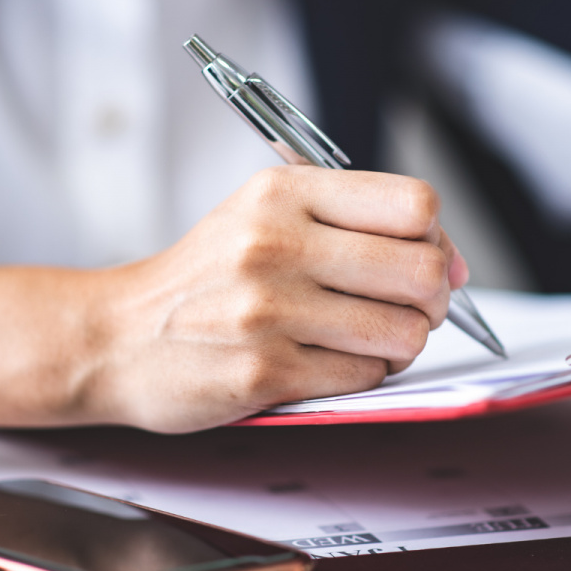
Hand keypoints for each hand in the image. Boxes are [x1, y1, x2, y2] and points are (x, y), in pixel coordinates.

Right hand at [78, 166, 467, 432]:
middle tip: (407, 309)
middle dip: (431, 300)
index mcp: (282, 193)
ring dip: (399, 345)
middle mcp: (275, 244)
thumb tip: (452, 263)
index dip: (437, 239)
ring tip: (364, 339)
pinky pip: (364, 378)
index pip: (414, 205)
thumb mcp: (263, 217)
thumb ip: (353, 225)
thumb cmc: (203, 279)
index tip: (426, 259)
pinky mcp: (264, 372)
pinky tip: (327, 362)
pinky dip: (361, 376)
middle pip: (422, 271)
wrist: (118, 336)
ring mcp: (268, 310)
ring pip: (402, 333)